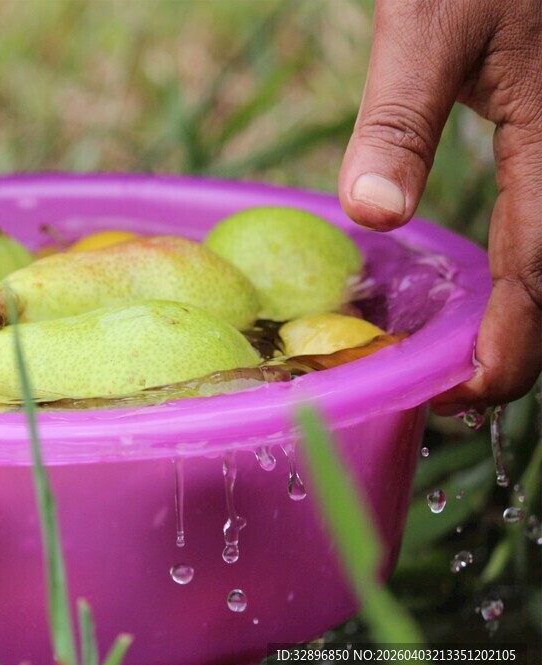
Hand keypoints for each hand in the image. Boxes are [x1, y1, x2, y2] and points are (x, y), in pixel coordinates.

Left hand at [339, 0, 541, 412]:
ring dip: (529, 312)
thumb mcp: (429, 29)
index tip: (463, 397)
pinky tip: (496, 283)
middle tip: (461, 391)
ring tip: (476, 357)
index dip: (509, 347)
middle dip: (523, 344)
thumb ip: (400, 120)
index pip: (538, 272)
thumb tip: (370, 214)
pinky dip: (530, 266)